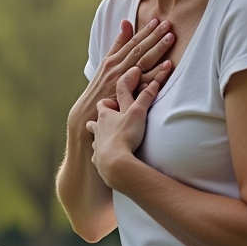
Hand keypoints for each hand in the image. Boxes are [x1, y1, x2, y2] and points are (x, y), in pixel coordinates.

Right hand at [69, 18, 173, 130]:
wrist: (88, 111)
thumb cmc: (99, 87)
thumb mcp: (106, 63)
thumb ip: (118, 43)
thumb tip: (126, 22)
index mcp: (112, 60)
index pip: (131, 42)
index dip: (145, 31)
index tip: (156, 20)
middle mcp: (118, 68)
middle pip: (139, 50)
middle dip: (154, 36)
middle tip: (168, 24)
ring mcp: (124, 81)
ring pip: (143, 63)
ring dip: (157, 50)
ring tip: (170, 38)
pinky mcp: (129, 95)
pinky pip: (145, 83)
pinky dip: (156, 74)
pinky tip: (167, 66)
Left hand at [85, 66, 158, 188]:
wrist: (115, 163)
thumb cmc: (125, 135)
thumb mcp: (137, 113)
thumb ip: (145, 97)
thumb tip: (152, 83)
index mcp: (105, 115)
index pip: (102, 104)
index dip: (109, 103)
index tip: (117, 106)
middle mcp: (97, 129)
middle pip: (94, 121)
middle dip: (101, 121)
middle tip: (114, 123)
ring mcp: (96, 144)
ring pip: (95, 138)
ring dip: (101, 137)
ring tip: (112, 141)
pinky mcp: (97, 159)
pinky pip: (97, 156)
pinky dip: (102, 155)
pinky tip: (110, 158)